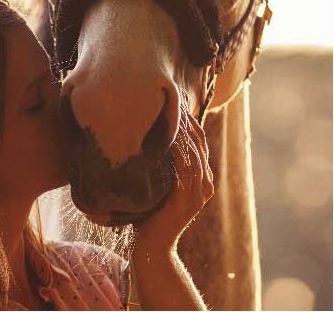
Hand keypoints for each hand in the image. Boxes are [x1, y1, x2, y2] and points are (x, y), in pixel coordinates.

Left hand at [133, 115, 214, 254]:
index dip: (190, 121)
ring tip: (173, 112)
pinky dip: (180, 153)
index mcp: (199, 178)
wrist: (152, 246)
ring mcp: (199, 193)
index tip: (175, 101)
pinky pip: (187, 171)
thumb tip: (141, 138)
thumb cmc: (148, 213)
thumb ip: (159, 165)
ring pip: (195, 154)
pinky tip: (171, 138)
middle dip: (188, 121)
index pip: (198, 142)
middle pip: (200, 143)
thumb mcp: (156, 183)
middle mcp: (204, 183)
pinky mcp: (189, 200)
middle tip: (174, 100)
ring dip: (184, 132)